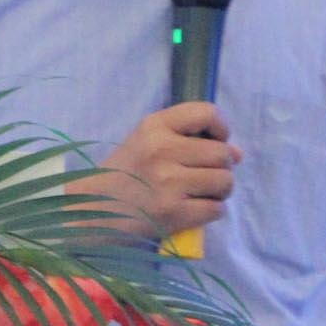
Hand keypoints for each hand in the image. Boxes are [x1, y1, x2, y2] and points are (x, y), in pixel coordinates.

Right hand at [85, 103, 240, 240]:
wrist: (88, 212)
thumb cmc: (122, 174)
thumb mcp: (146, 142)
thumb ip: (189, 140)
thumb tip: (238, 152)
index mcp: (153, 126)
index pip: (206, 112)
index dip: (222, 127)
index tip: (218, 139)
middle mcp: (162, 151)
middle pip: (222, 153)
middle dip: (223, 166)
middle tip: (207, 174)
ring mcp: (168, 183)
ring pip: (224, 181)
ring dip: (220, 189)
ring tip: (202, 192)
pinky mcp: (172, 213)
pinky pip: (216, 209)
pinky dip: (212, 210)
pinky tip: (195, 209)